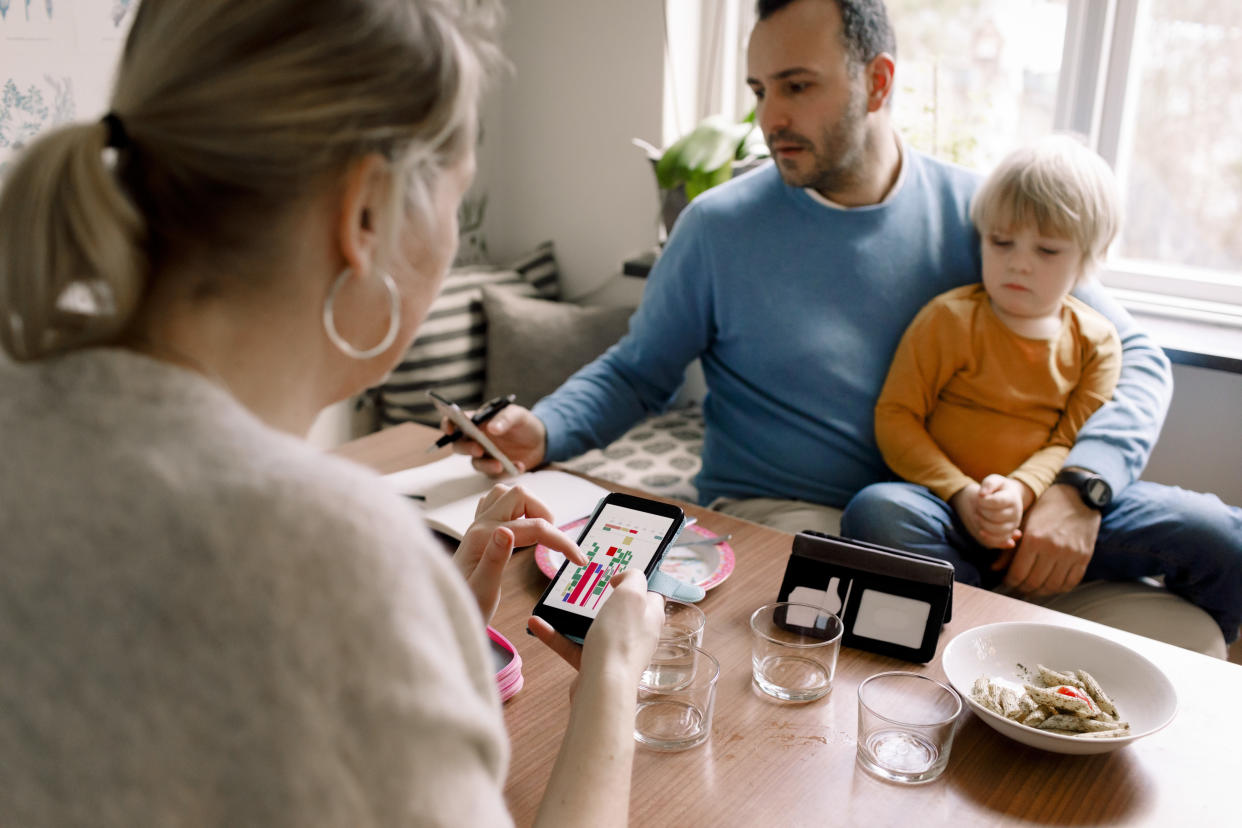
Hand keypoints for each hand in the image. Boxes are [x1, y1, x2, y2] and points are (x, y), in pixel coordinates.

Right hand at [446, 403, 547, 475]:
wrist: (540, 441)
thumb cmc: (524, 423)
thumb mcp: (518, 415)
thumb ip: (505, 419)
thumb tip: (491, 428)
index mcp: (477, 422)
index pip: (455, 421)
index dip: (448, 424)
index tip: (450, 429)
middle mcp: (475, 439)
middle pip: (459, 445)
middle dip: (466, 448)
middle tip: (479, 450)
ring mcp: (484, 456)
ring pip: (475, 463)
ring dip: (486, 464)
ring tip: (500, 464)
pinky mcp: (494, 469)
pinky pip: (493, 474)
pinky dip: (505, 471)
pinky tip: (519, 466)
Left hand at [454, 482, 583, 621]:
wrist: (444, 612)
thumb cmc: (466, 606)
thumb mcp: (482, 591)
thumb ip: (494, 560)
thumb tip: (506, 531)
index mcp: (483, 539)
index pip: (534, 528)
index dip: (561, 541)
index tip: (579, 560)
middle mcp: (480, 525)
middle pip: (521, 495)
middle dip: (545, 515)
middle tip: (554, 543)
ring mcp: (478, 524)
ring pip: (510, 494)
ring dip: (531, 508)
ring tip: (540, 534)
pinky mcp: (480, 529)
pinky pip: (499, 503)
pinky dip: (516, 510)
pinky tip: (521, 528)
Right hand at [528, 569, 664, 697]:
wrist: (603, 687)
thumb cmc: (620, 639)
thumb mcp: (631, 595)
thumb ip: (633, 578)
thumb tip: (624, 579)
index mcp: (651, 617)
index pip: (651, 596)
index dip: (638, 584)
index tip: (617, 575)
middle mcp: (638, 636)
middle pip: (622, 612)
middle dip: (603, 599)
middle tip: (585, 587)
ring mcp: (616, 653)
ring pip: (594, 629)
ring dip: (574, 617)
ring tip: (556, 603)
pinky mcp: (595, 667)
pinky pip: (574, 647)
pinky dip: (556, 636)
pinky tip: (536, 624)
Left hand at [950, 475, 1025, 549]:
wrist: (1006, 498)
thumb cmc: (998, 489)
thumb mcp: (994, 480)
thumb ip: (989, 484)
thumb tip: (982, 494)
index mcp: (1012, 499)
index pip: (995, 502)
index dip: (983, 500)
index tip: (980, 496)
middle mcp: (1016, 513)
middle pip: (994, 516)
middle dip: (982, 510)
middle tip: (979, 506)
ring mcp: (1013, 525)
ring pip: (997, 530)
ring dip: (983, 523)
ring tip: (978, 515)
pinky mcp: (1008, 534)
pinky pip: (999, 541)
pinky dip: (989, 538)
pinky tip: (981, 531)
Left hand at [1003, 483, 1099, 595]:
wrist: (1078, 497)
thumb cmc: (1046, 509)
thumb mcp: (1024, 523)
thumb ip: (1010, 548)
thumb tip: (995, 569)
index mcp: (1034, 539)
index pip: (1018, 573)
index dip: (1010, 582)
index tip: (1007, 582)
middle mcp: (1052, 549)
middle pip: (1034, 582)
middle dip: (1022, 589)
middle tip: (1018, 589)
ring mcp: (1070, 554)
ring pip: (1052, 586)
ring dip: (1040, 592)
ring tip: (1032, 590)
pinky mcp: (1084, 557)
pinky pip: (1070, 582)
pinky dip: (1059, 588)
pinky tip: (1050, 586)